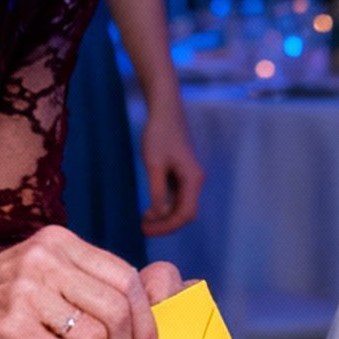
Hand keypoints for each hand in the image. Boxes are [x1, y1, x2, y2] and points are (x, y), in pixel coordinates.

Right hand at [0, 227, 175, 338]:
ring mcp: (26, 291)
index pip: (124, 276)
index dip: (145, 318)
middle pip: (116, 308)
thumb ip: (84, 282)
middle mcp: (45, 259)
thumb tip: (153, 297)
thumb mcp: (39, 272)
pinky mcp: (11, 326)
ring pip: (94, 336)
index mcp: (57, 241)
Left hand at [138, 89, 204, 234]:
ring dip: (164, 216)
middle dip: (165, 224)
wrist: (165, 109)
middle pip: (185, 213)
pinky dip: (164, 206)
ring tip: (143, 220)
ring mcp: (189, 177)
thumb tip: (157, 215)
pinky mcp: (182, 173)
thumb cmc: (159, 134)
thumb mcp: (154, 165)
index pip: (185, 214)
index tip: (146, 229)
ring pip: (181, 206)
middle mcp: (195, 180)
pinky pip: (176, 197)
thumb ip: (157, 192)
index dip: (167, 226)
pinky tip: (149, 208)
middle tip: (142, 229)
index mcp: (193, 179)